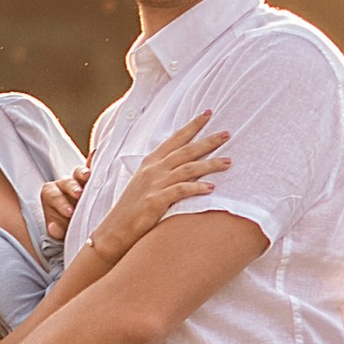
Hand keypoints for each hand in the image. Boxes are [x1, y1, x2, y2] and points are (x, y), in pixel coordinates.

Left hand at [38, 160, 88, 242]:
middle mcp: (63, 184)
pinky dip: (93, 160)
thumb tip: (54, 228)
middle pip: (66, 181)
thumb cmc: (67, 227)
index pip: (53, 196)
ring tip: (89, 177)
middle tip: (78, 194)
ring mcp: (78, 179)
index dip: (60, 203)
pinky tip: (97, 153)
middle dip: (72, 187)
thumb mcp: (60, 232)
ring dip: (83, 174)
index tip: (70, 213)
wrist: (79, 225)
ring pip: (79, 173)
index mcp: (51, 195)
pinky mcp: (92, 178)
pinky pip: (92, 166)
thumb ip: (56, 231)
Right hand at [88, 112, 229, 263]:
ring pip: (187, 168)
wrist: (115, 229)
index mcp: (150, 162)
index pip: (175, 139)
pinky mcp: (156, 201)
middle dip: (208, 140)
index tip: (208, 113)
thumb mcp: (145, 183)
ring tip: (228, 161)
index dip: (192, 125)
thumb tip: (186, 165)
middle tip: (227, 133)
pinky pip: (181, 190)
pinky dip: (197, 188)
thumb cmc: (133, 208)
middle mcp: (153, 169)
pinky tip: (212, 188)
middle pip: (186, 150)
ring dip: (210, 164)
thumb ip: (163, 172)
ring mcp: (154, 184)